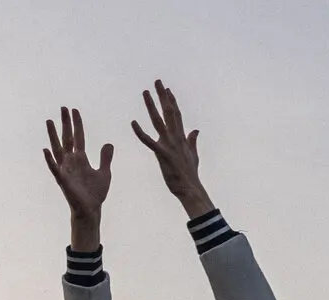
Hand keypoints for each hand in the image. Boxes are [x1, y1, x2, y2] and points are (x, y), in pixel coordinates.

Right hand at [42, 107, 112, 247]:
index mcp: (80, 159)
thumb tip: (109, 144)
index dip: (77, 124)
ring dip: (53, 136)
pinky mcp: (63, 180)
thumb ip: (105, 158)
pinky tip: (45, 150)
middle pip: (67, 138)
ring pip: (57, 149)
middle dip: (65, 124)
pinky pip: (55, 168)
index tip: (75, 110)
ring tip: (49, 121)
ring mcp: (65, 169)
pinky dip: (50, 160)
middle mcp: (71, 161)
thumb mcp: (104, 173)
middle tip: (63, 108)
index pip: (78, 137)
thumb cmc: (95, 193)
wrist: (92, 210)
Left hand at [130, 82, 212, 217]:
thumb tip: (196, 130)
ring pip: (158, 121)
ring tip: (145, 92)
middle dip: (163, 96)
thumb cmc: (189, 174)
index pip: (176, 115)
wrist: (189, 189)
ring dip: (151, 106)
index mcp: (181, 138)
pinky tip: (132, 122)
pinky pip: (149, 141)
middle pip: (169, 112)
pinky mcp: (162, 154)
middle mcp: (175, 138)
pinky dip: (140, 132)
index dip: (172, 101)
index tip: (167, 89)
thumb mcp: (193, 155)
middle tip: (157, 82)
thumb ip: (192, 141)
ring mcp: (169, 145)